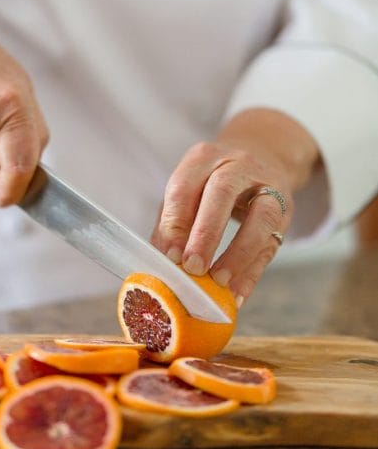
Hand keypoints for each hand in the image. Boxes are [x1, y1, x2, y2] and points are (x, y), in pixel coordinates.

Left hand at [151, 109, 319, 303]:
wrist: (262, 156)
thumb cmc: (212, 181)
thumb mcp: (188, 189)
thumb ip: (172, 222)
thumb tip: (162, 261)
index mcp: (203, 157)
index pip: (185, 186)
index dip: (175, 223)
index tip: (170, 256)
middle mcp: (237, 164)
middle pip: (222, 193)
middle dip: (206, 234)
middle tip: (193, 268)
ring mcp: (267, 184)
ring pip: (259, 217)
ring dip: (238, 254)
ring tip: (219, 282)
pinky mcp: (286, 208)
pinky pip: (272, 242)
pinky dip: (253, 271)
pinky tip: (238, 293)